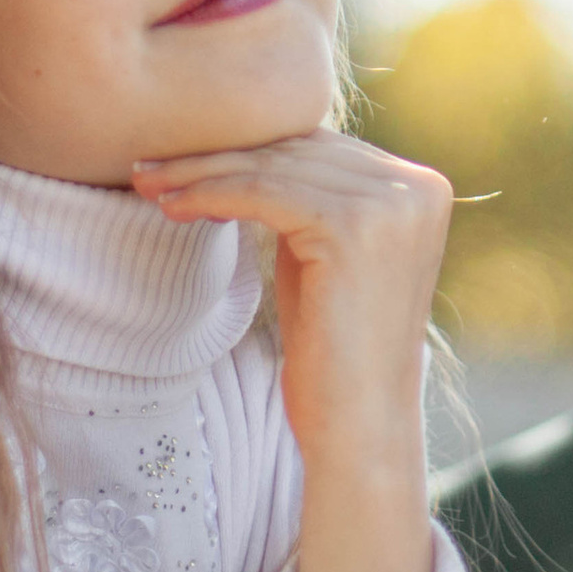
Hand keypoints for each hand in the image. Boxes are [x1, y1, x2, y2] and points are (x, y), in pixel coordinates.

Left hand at [135, 132, 453, 571]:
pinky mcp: (355, 227)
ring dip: (202, 173)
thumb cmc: (333, 348)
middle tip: (150, 169)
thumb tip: (247, 146)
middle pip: (298, 150)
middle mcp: (418, 187)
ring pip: (275, 167)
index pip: (321, 147)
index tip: (184, 161)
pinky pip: (265, 193)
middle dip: (218, 156)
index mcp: (423, 186)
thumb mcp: (327, 255)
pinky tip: (173, 208)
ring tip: (149, 187)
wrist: (358, 424)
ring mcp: (393, 205)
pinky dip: (212, 194)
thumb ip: (311, 197)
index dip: (249, 150)